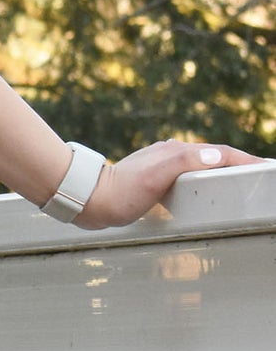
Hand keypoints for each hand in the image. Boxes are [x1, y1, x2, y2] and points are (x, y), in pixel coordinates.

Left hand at [76, 139, 262, 228]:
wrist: (91, 199)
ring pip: (204, 165)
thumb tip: (217, 154)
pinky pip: (191, 176)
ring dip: (225, 170)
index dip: (246, 159)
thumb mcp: (156, 176)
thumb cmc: (122, 191)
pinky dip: (208, 180)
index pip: (220, 153)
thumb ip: (184, 161)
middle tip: (261, 174)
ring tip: (243, 181)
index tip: (267, 167)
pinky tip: (209, 190)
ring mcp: (164, 166)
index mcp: (176, 151)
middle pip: (215, 156)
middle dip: (241, 163)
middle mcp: (172, 154)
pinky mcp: (157, 179)